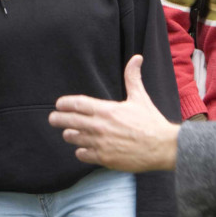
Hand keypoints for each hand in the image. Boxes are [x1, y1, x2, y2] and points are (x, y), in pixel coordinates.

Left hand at [49, 56, 179, 172]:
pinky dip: (81, 151)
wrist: (163, 147)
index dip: (64, 104)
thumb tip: (136, 58)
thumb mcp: (140, 98)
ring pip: (74, 138)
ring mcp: (100, 143)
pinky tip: (83, 149)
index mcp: (106, 110)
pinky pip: (82, 154)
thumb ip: (133, 78)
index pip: (76, 104)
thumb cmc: (151, 122)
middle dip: (58, 119)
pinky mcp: (104, 158)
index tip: (58, 105)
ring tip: (69, 133)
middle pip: (69, 121)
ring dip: (70, 135)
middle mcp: (100, 126)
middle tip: (52, 119)